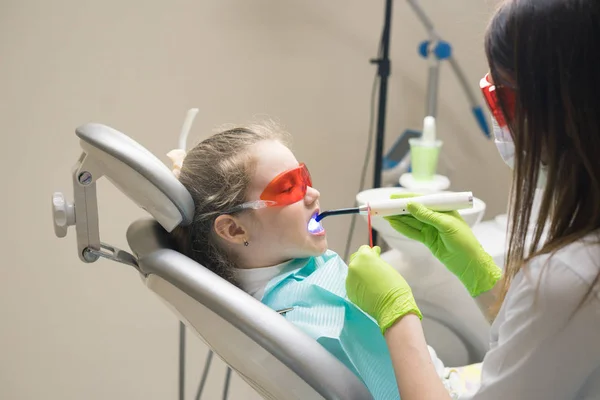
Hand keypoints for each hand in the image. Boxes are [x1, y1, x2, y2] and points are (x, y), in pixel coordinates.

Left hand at [346, 245, 421, 333]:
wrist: (392, 306)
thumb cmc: (394, 285)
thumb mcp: (386, 266)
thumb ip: (376, 259)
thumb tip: (373, 251)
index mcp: (364, 257)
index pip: (364, 249)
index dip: (371, 253)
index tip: (376, 256)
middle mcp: (354, 266)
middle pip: (356, 259)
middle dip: (363, 262)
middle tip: (373, 269)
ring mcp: (349, 279)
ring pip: (353, 272)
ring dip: (360, 274)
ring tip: (371, 281)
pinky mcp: (349, 291)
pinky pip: (352, 283)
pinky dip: (358, 284)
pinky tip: (367, 288)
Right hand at [385, 193, 501, 296]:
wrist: (469, 264)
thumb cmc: (464, 242)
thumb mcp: (446, 226)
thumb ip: (428, 215)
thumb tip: (411, 204)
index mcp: (444, 209)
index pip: (423, 200)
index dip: (407, 197)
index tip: (393, 196)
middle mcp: (436, 217)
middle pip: (415, 210)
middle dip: (400, 208)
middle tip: (384, 206)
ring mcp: (431, 228)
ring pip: (412, 221)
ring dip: (398, 218)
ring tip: (384, 214)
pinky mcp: (428, 239)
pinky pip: (413, 232)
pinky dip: (403, 229)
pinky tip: (393, 224)